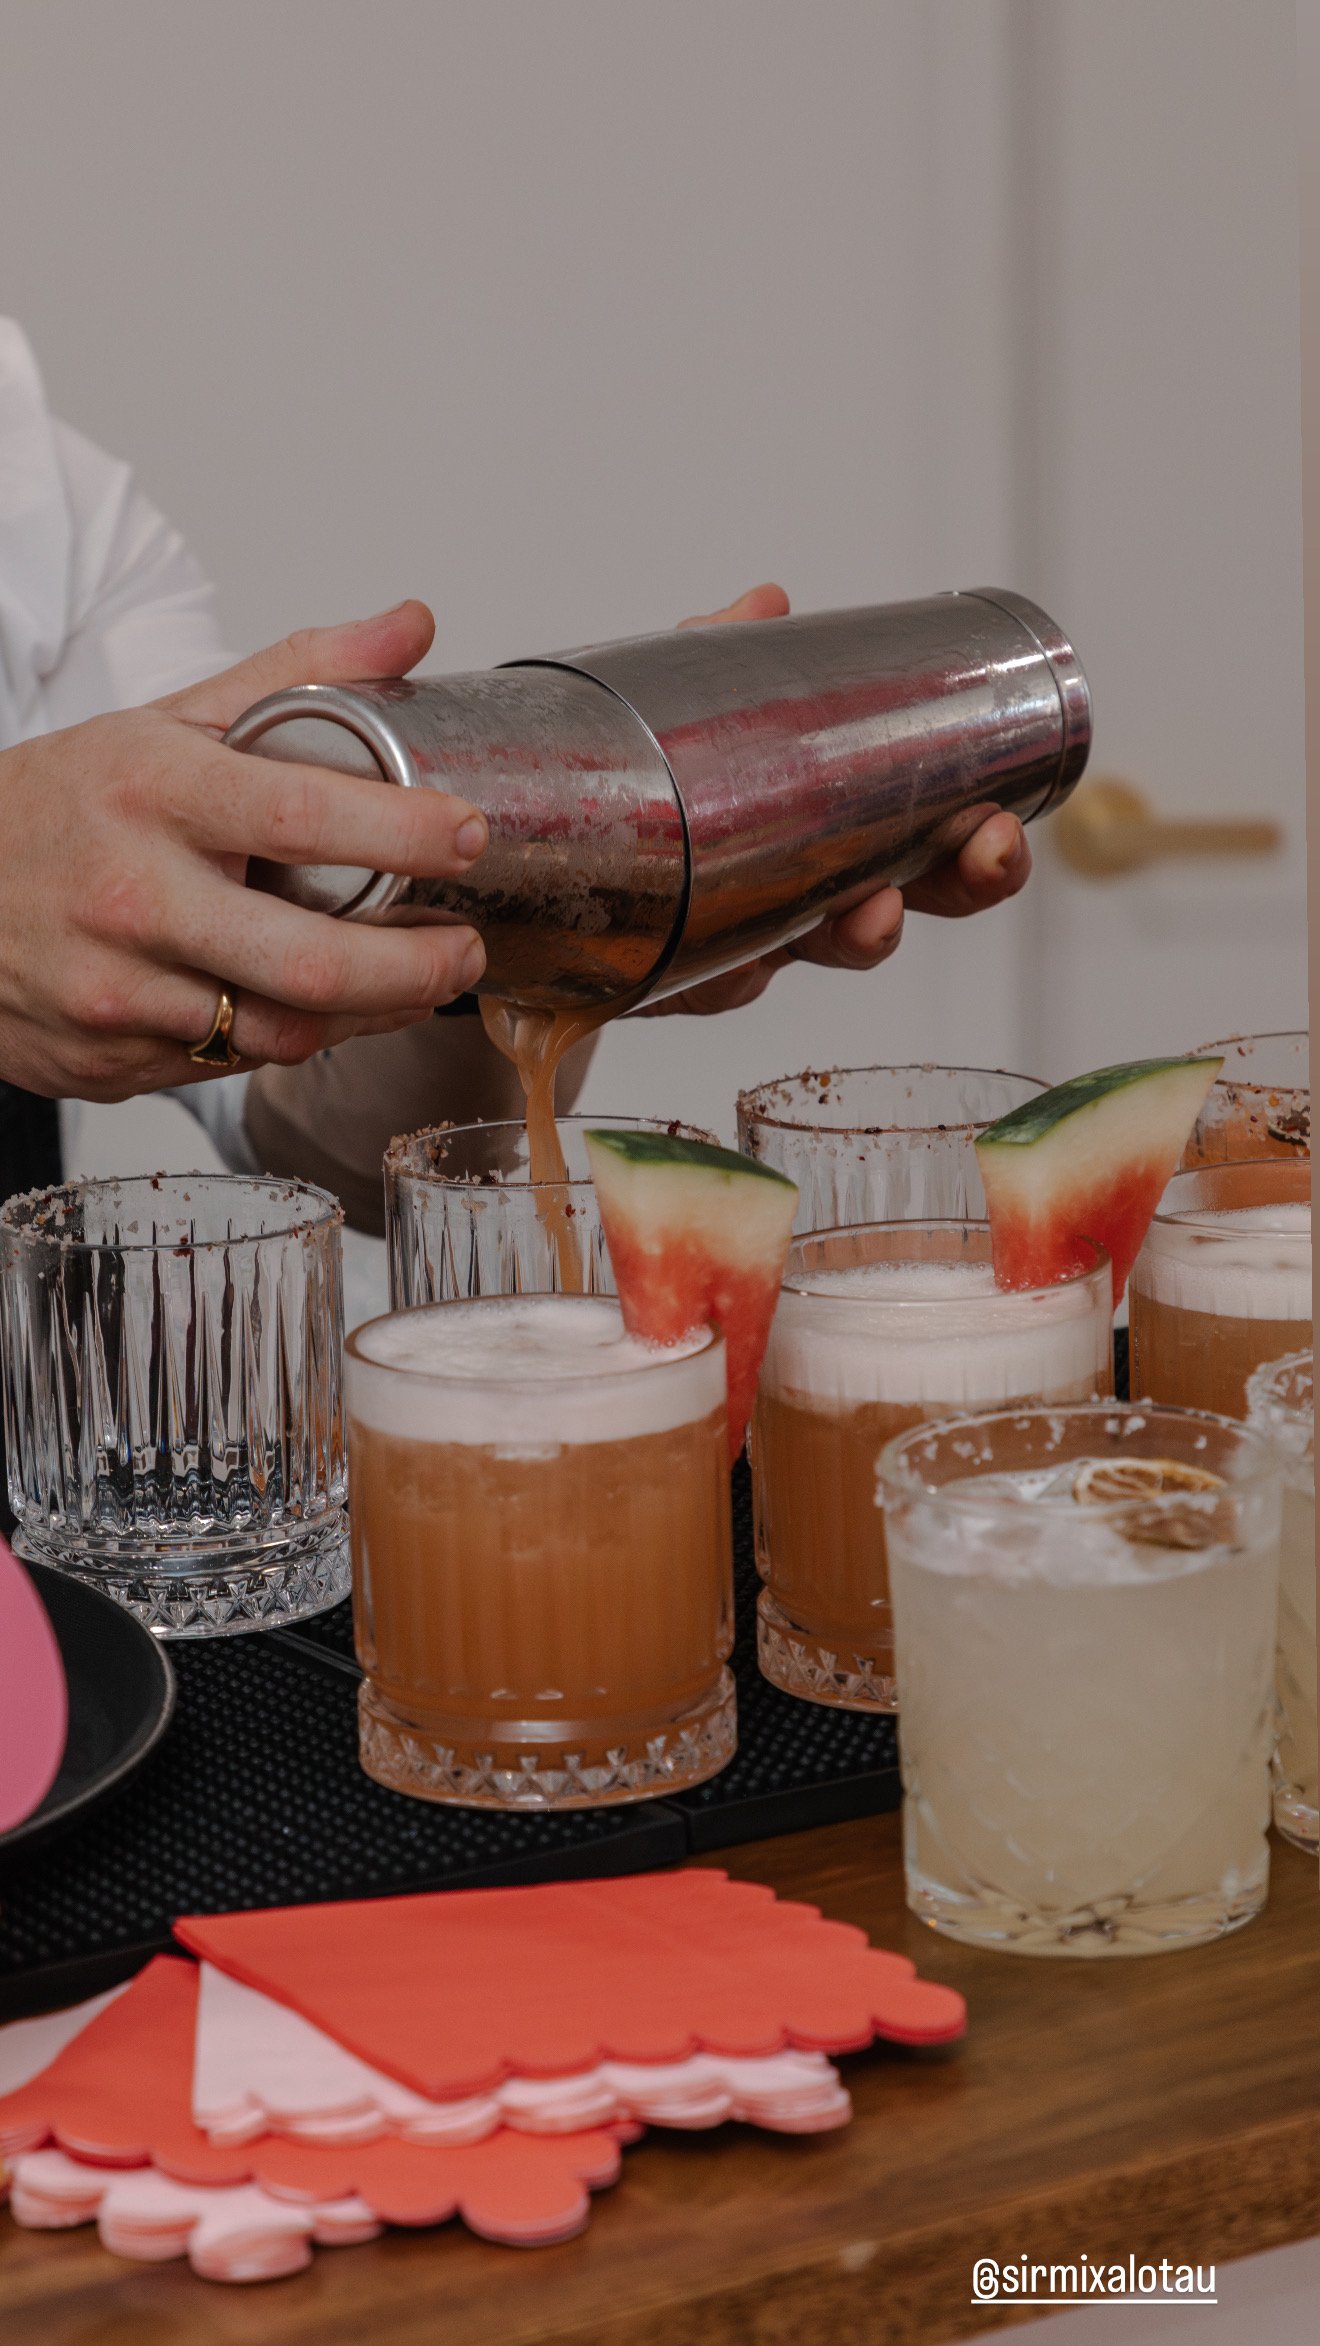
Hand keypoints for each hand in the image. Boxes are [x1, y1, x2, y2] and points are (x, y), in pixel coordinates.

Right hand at [0, 603, 488, 1099]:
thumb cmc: (68, 804)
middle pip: (307, 961)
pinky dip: (296, 1038)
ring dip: (366, 1014)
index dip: (403, 832)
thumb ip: (298, 675)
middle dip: (412, 967)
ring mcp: (118, 988)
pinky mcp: (110, 1057)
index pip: (301, 815)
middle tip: (462, 949)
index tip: (468, 834)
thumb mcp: (169, 722)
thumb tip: (411, 624)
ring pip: (280, 1031)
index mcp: (153, 793)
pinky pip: (233, 1064)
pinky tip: (328, 1009)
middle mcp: (133, 896)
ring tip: (412, 982)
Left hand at [643, 584, 1031, 1015]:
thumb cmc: (627, 807)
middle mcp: (790, 904)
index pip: (922, 855)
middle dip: (954, 889)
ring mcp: (734, 945)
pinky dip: (726, 978)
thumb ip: (715, 667)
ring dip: (862, 936)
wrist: (530, 889)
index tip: (1004, 828)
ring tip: (875, 912)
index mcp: (819, 846)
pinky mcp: (666, 981)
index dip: (974, 854)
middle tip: (985, 857)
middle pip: (899, 909)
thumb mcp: (671, 720)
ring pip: (814, 954)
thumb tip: (768, 603)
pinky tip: (737, 966)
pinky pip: (707, 987)